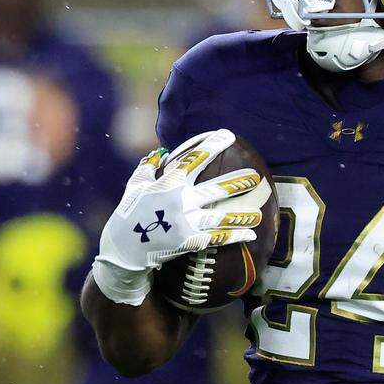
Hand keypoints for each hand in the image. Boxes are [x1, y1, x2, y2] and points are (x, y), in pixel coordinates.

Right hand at [93, 131, 269, 305]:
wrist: (124, 249)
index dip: (212, 145)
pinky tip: (249, 235)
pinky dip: (233, 237)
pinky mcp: (188, 242)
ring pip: (220, 217)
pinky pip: (215, 239)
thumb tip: (162, 153)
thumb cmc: (129, 213)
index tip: (228, 135)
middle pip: (215, 190)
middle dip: (237, 183)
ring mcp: (186, 223)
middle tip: (256, 177)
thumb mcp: (135, 185)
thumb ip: (149, 167)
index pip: (195, 159)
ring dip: (241, 216)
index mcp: (169, 183)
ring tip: (259, 213)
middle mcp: (180, 201)